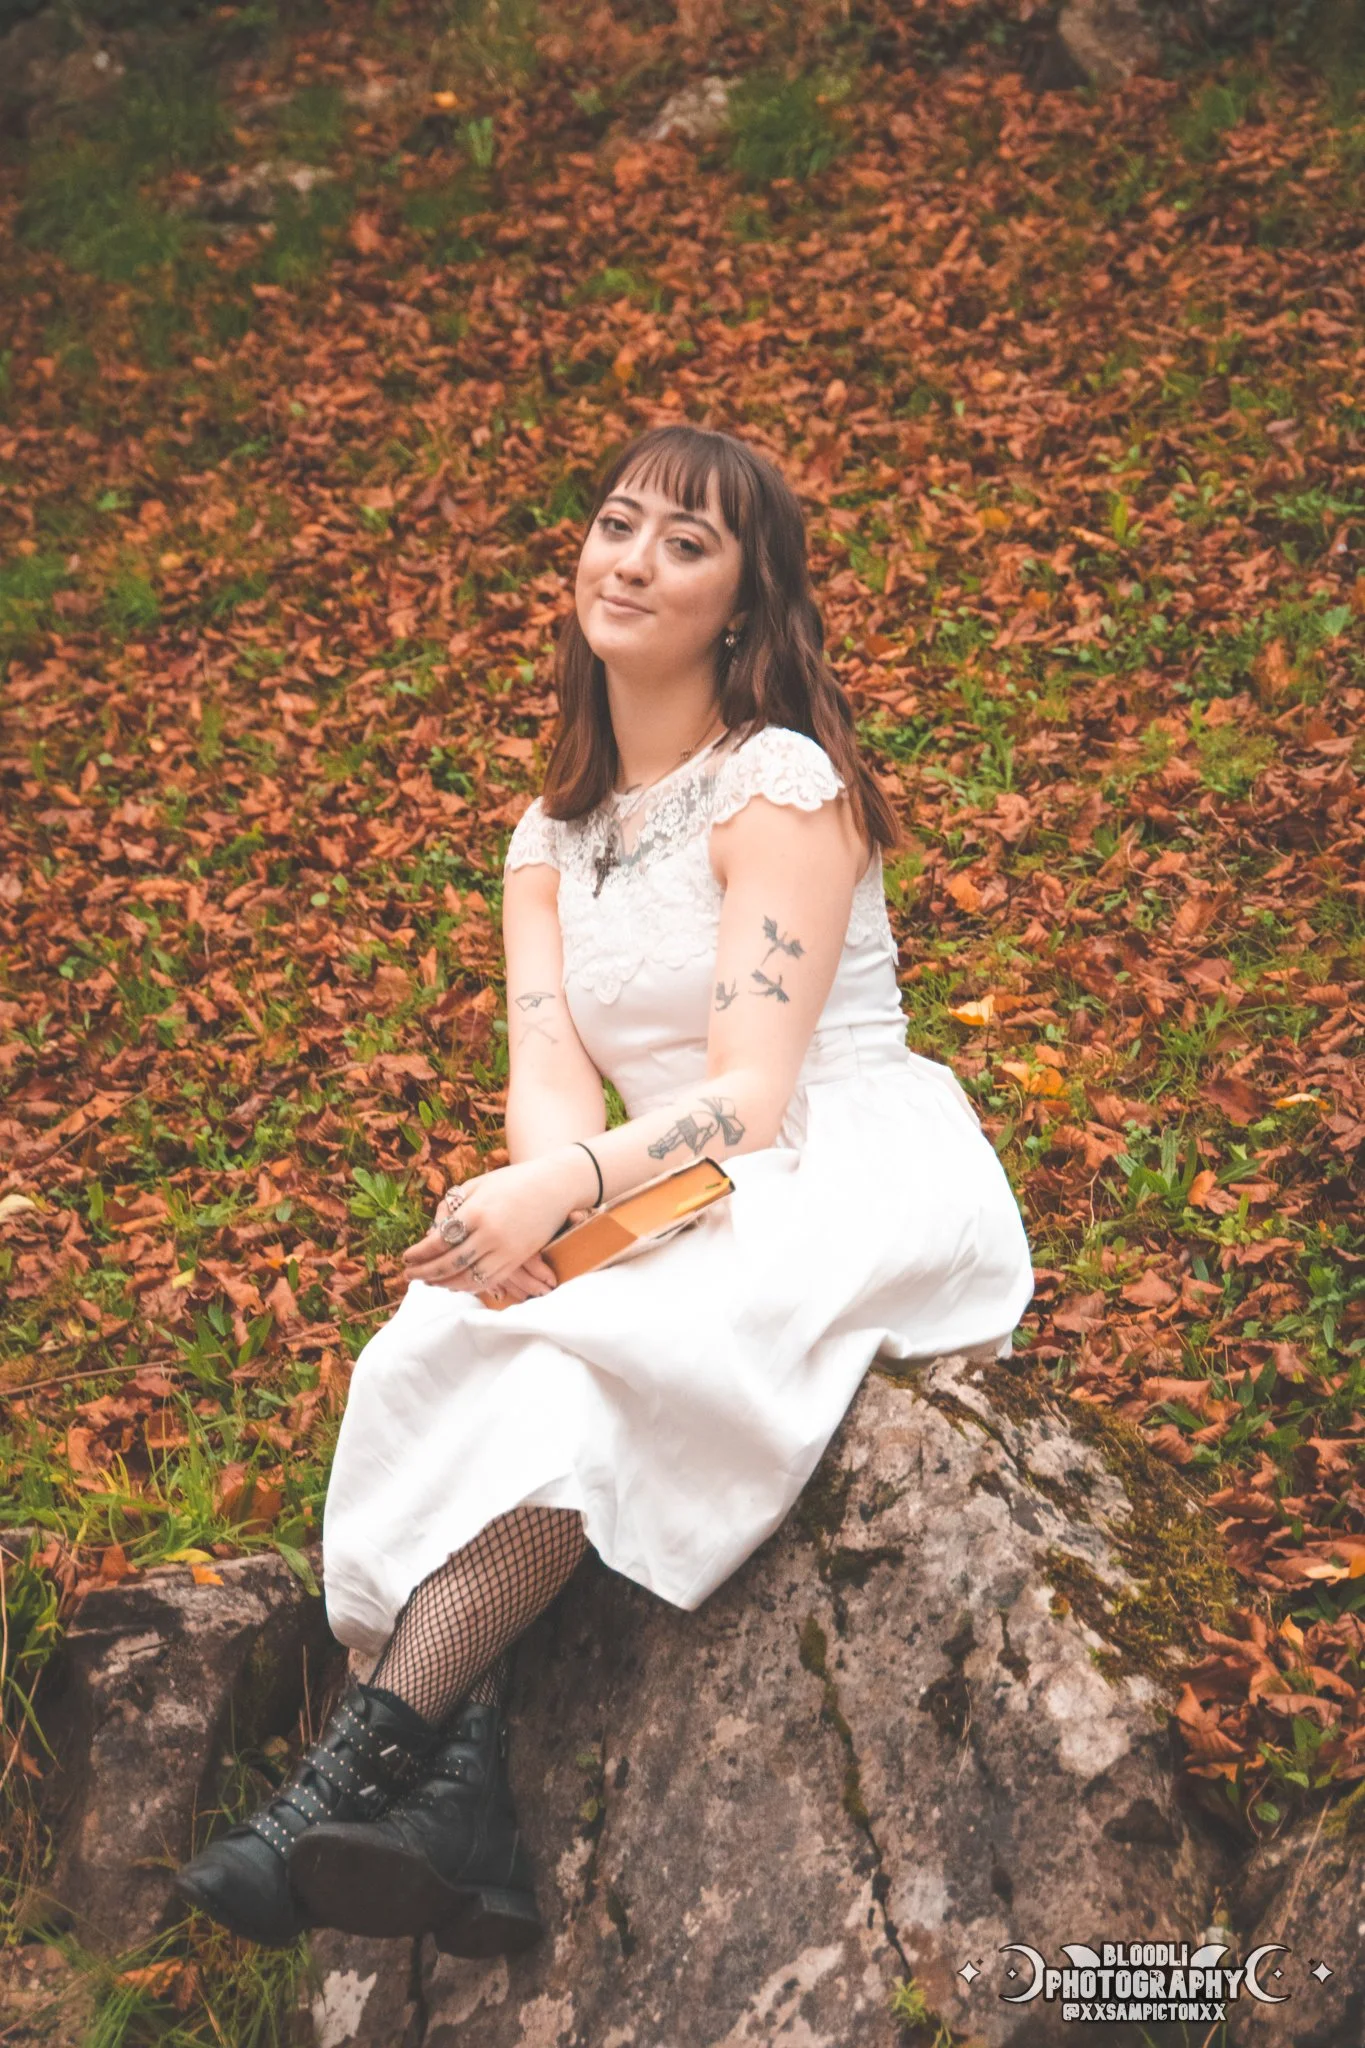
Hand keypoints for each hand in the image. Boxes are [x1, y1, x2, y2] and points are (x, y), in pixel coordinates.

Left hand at [401, 1158, 591, 1298]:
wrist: (556, 1186)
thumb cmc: (513, 1181)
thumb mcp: (478, 1184)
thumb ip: (452, 1205)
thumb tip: (433, 1232)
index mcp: (477, 1212)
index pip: (439, 1241)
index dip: (419, 1253)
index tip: (406, 1258)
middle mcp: (490, 1234)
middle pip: (450, 1263)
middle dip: (426, 1272)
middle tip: (409, 1275)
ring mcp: (506, 1250)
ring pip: (468, 1278)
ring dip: (444, 1283)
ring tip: (429, 1282)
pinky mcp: (518, 1259)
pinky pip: (488, 1280)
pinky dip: (468, 1286)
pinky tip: (454, 1284)